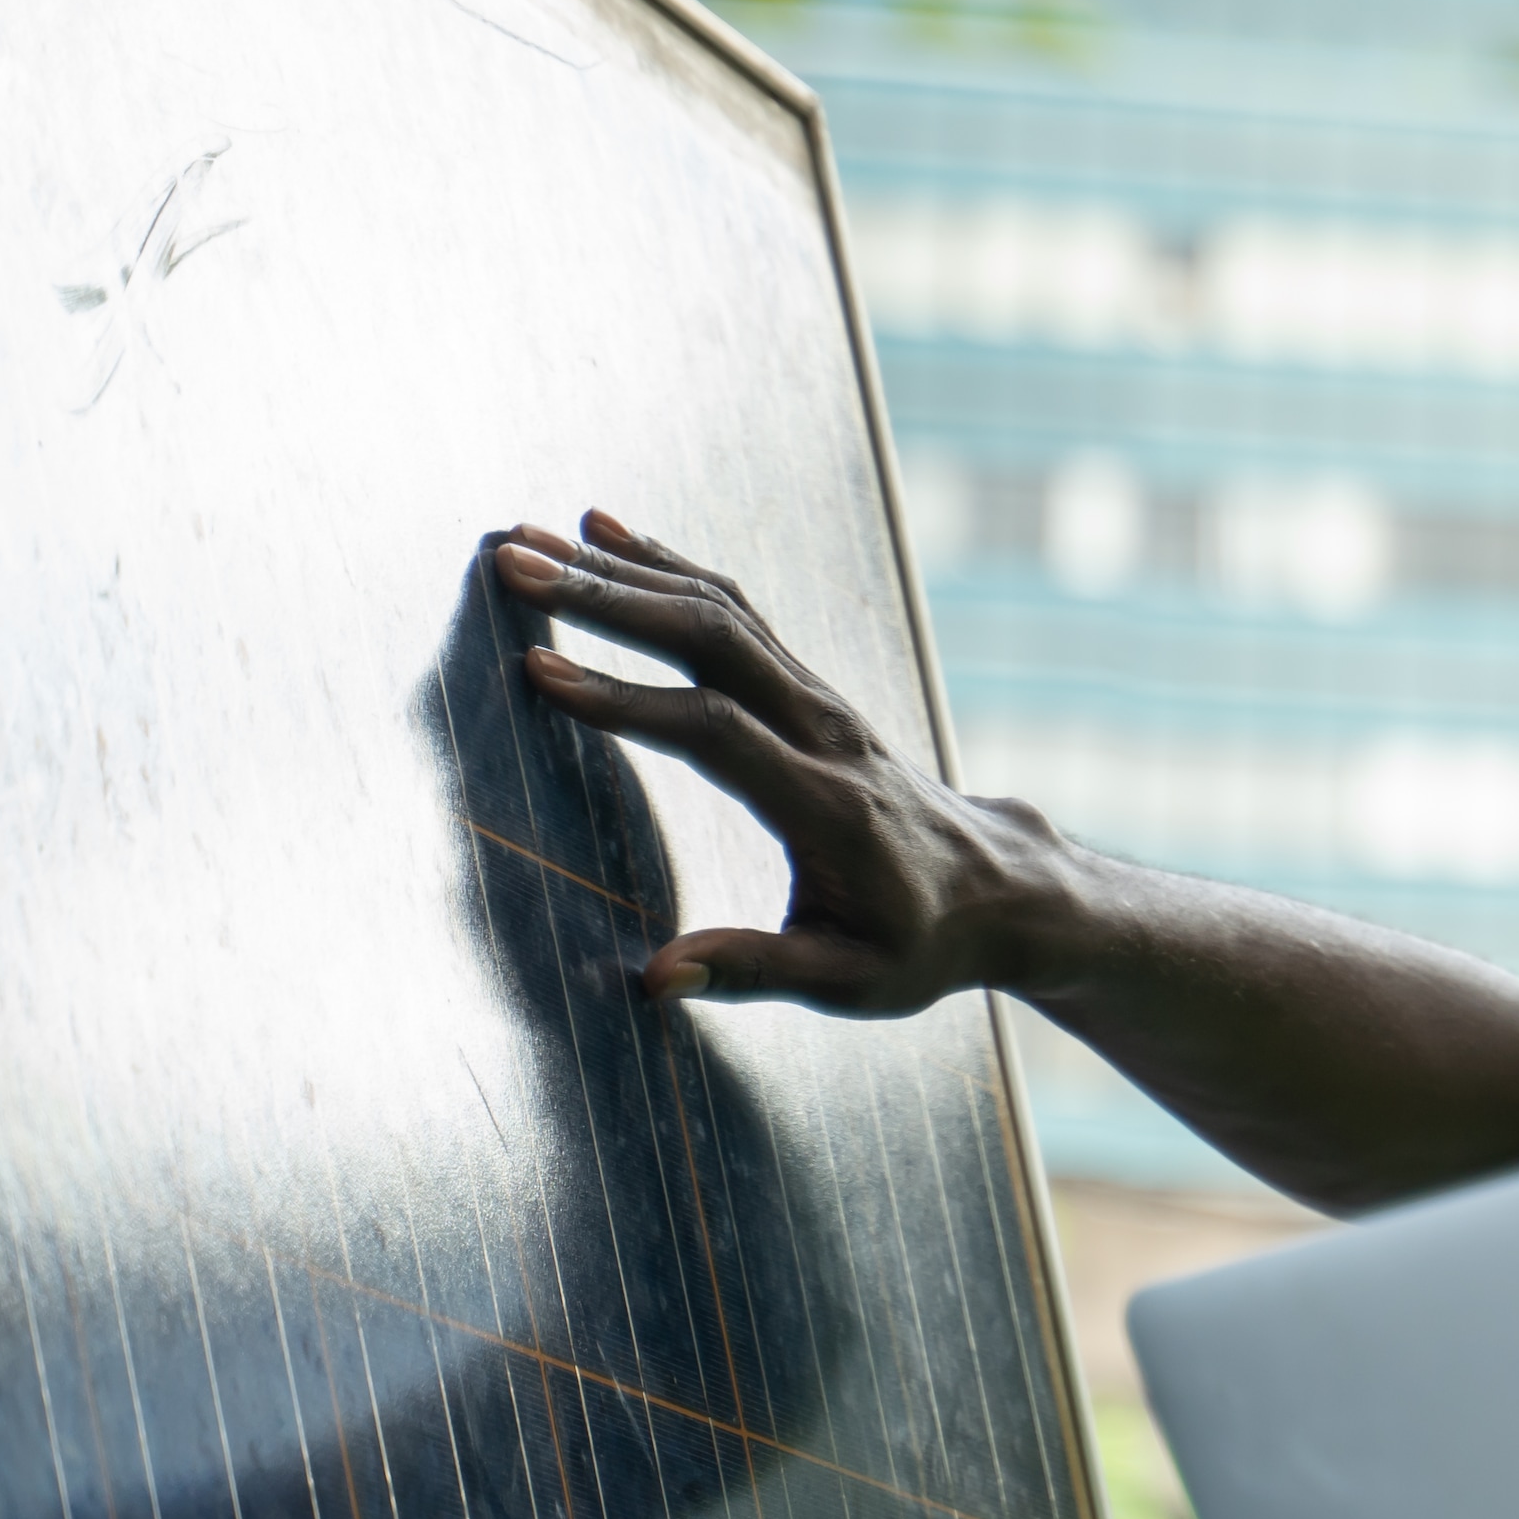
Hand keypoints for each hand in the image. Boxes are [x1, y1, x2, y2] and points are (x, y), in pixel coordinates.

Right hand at [483, 511, 1057, 1013]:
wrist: (1003, 891)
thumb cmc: (922, 945)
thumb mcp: (853, 983)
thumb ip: (754, 971)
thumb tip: (655, 979)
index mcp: (828, 807)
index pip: (717, 732)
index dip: (627, 699)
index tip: (538, 669)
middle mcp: (827, 735)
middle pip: (716, 641)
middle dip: (609, 599)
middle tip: (514, 564)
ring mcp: (825, 704)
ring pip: (724, 613)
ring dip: (625, 571)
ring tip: (532, 538)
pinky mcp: (814, 691)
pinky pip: (739, 615)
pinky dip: (671, 569)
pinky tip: (608, 536)